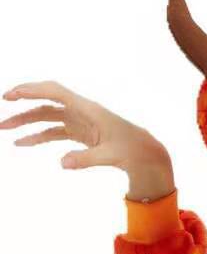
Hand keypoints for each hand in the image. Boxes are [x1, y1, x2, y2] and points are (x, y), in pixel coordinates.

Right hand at [0, 79, 174, 200]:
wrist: (146, 154)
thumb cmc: (133, 150)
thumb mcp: (111, 156)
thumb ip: (86, 159)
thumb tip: (62, 163)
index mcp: (89, 110)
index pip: (56, 92)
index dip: (33, 90)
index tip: (12, 95)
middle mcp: (81, 112)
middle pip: (47, 104)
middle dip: (23, 106)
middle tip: (2, 110)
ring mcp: (80, 122)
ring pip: (47, 118)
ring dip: (26, 122)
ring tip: (4, 129)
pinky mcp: (80, 134)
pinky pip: (55, 132)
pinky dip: (38, 136)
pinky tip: (22, 143)